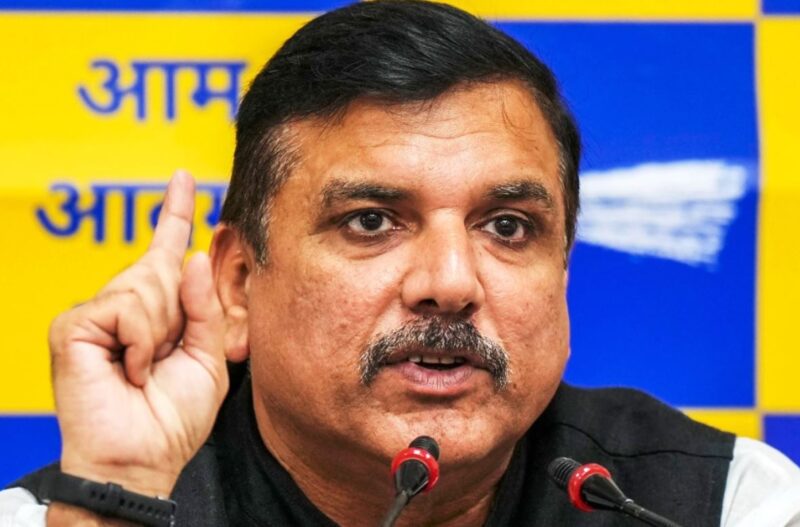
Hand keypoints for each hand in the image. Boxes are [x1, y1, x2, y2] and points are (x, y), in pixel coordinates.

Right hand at [48, 171, 227, 496]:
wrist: (144, 458)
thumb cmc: (173, 416)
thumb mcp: (207, 357)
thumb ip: (204, 306)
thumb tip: (189, 255)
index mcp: (156, 310)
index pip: (164, 250)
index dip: (174, 213)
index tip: (184, 179)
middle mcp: (122, 304)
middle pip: (161, 267)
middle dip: (178, 314)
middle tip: (163, 359)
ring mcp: (95, 314)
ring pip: (145, 285)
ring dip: (160, 333)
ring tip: (144, 368)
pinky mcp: (73, 326)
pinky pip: (126, 308)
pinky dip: (140, 342)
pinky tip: (128, 369)